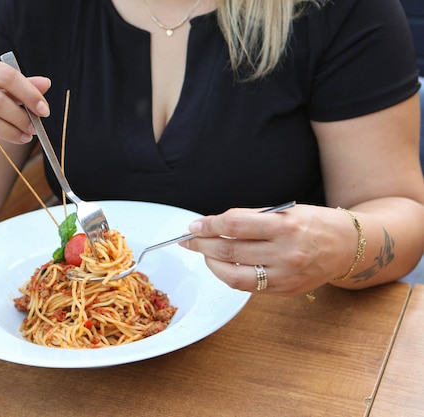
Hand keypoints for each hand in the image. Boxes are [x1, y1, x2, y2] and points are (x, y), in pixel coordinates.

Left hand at [179, 204, 354, 295]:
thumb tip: (214, 224)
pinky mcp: (284, 291)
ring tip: (204, 253)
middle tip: (189, 239)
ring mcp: (285, 276)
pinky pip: (246, 286)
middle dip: (203, 244)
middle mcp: (286, 253)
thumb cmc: (314, 223)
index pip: (235, 225)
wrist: (347, 247)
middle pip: (230, 250)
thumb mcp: (285, 211)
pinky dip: (229, 275)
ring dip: (211, 263)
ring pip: (233, 274)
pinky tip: (223, 265)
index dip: (209, 225)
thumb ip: (250, 218)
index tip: (195, 225)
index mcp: (286, 226)